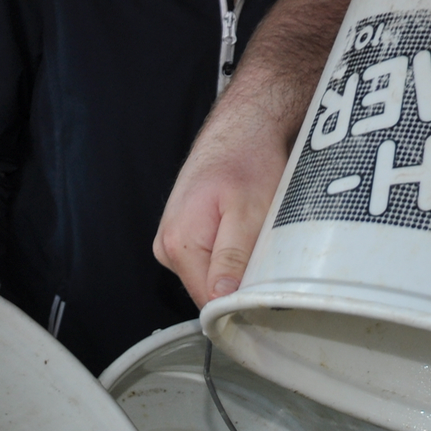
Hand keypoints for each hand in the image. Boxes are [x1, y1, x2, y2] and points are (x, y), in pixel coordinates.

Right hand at [154, 92, 291, 307]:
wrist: (244, 126)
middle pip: (208, 292)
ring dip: (237, 266)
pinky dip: (232, 253)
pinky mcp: (185, 235)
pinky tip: (243, 230)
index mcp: (177, 244)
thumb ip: (233, 258)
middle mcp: (167, 246)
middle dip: (239, 282)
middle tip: (262, 250)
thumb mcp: (249, 213)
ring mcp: (173, 241)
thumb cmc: (248, 160)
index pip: (207, 303)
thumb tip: (221, 299)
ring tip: (252, 233)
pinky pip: (211, 261)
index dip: (238, 304)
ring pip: (211, 278)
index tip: (263, 292)